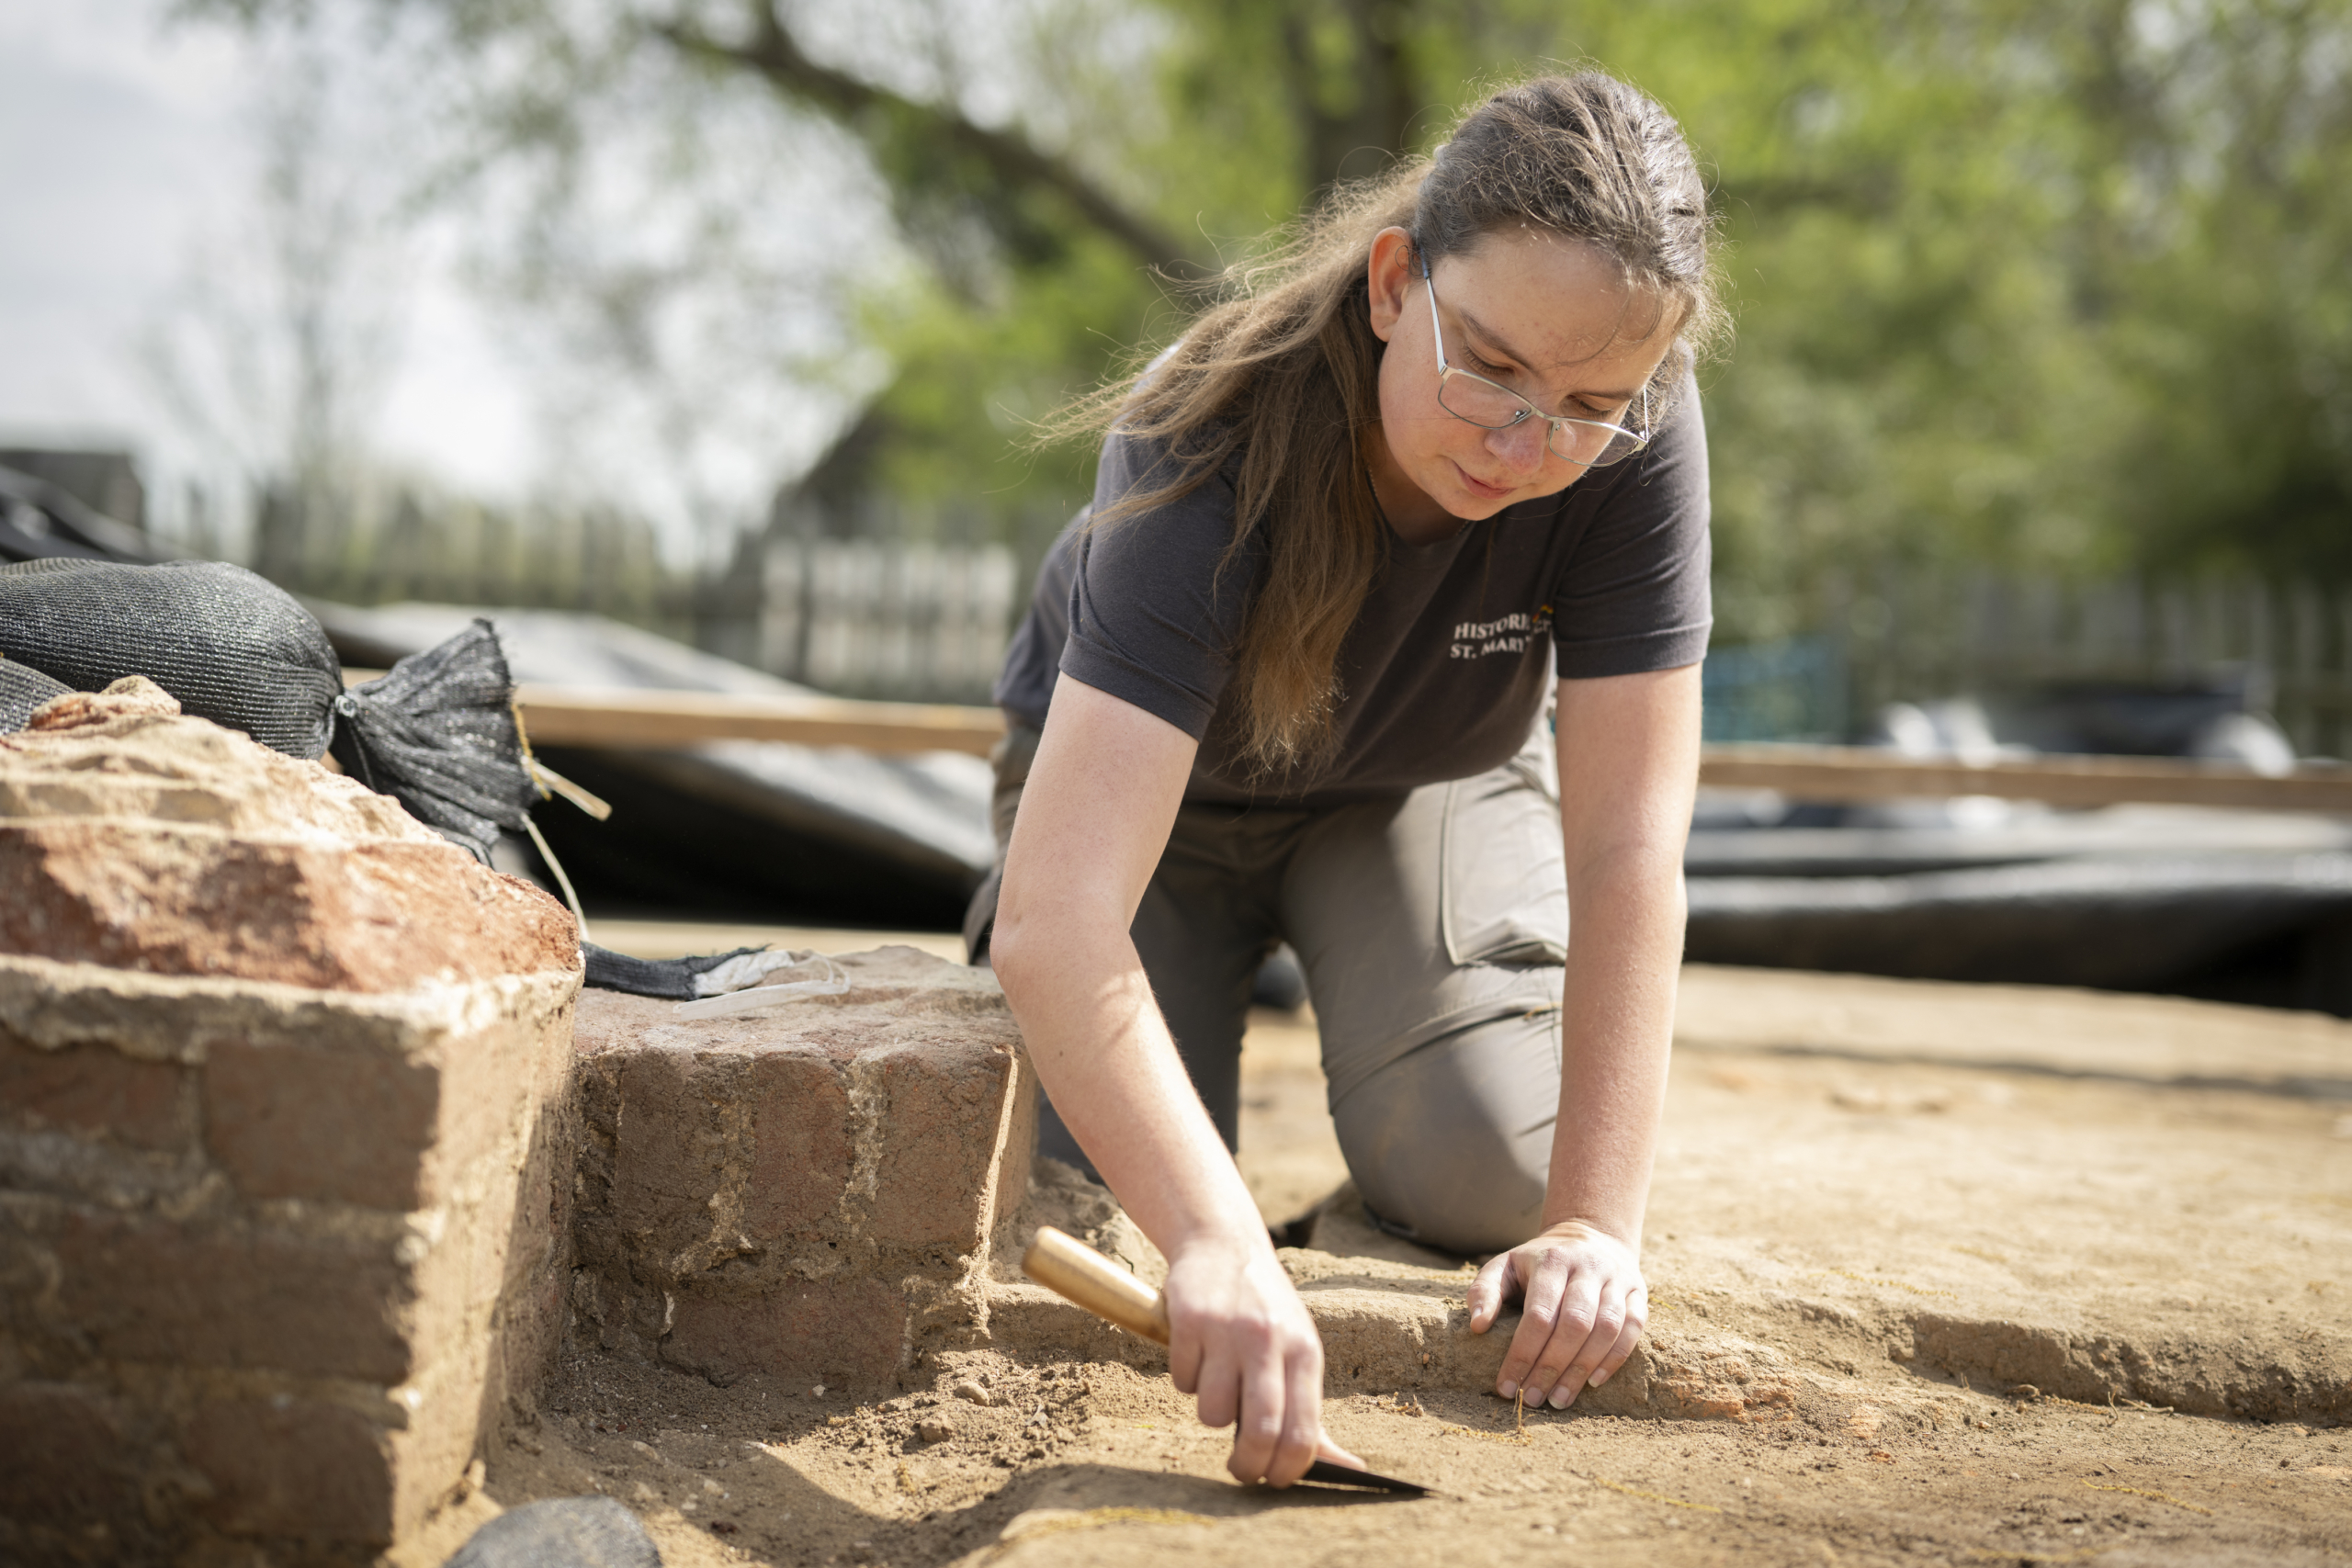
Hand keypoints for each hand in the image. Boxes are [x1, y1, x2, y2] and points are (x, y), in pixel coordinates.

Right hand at [1162, 1239, 1365, 1485]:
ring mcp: (1227, 1329)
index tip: (1272, 1480)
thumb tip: (1350, 1471)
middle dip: (1248, 1465)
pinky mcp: (1189, 1320)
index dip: (1286, 1470)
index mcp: (1305, 1352)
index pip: (1304, 1432)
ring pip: (1212, 1412)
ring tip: (1217, 1383)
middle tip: (1240, 1470)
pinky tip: (1198, 1352)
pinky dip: (1187, 1378)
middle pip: (1261, 1431)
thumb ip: (1315, 1416)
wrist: (1223, 1243)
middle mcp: (1269, 1340)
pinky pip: (1183, 1381)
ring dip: (1211, 1411)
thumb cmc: (1267, 1313)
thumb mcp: (1299, 1353)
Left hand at [1467, 1220, 1646, 1408]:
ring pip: (1606, 1329)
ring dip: (1581, 1370)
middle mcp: (1587, 1267)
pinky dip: (1615, 1358)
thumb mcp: (1505, 1266)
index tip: (1507, 1386)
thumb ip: (1485, 1291)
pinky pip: (1633, 1328)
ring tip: (1559, 1400)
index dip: (1522, 1354)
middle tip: (1533, 1399)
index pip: (1538, 1314)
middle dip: (1551, 1368)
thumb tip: (1477, 1326)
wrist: (1591, 1237)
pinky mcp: (1639, 1293)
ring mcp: (1617, 1279)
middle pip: (1574, 1324)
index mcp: (1551, 1260)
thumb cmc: (1539, 1263)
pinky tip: (1593, 1382)